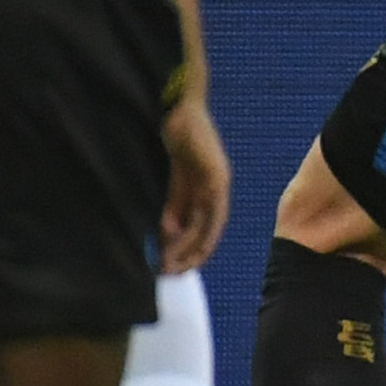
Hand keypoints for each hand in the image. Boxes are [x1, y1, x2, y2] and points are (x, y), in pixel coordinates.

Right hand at [157, 87, 230, 274]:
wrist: (180, 111)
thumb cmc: (177, 143)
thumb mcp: (173, 182)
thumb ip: (173, 207)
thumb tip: (167, 236)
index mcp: (209, 192)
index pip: (205, 230)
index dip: (191, 252)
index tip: (173, 268)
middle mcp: (218, 191)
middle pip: (209, 234)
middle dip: (190, 257)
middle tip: (170, 274)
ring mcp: (219, 184)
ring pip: (207, 227)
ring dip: (189, 249)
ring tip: (170, 265)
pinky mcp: (214, 177)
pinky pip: (207, 211)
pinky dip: (192, 229)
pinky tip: (176, 243)